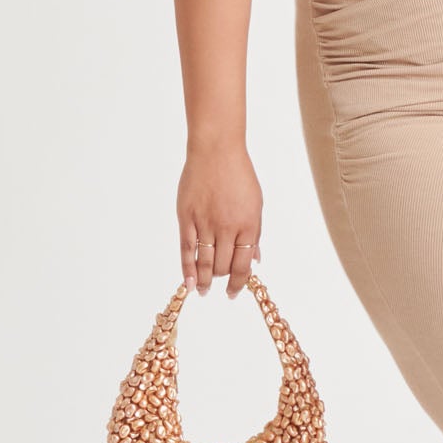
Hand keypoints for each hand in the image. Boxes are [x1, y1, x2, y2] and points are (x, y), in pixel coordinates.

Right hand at [177, 141, 262, 295]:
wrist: (216, 151)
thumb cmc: (239, 174)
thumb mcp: (256, 204)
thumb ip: (254, 233)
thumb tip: (255, 259)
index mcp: (248, 225)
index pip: (243, 265)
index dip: (239, 283)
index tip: (234, 291)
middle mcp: (227, 227)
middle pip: (224, 266)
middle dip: (222, 281)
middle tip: (218, 288)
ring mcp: (205, 223)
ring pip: (205, 262)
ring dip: (204, 281)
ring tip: (203, 290)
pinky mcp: (187, 218)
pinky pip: (187, 249)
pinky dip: (187, 269)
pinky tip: (189, 283)